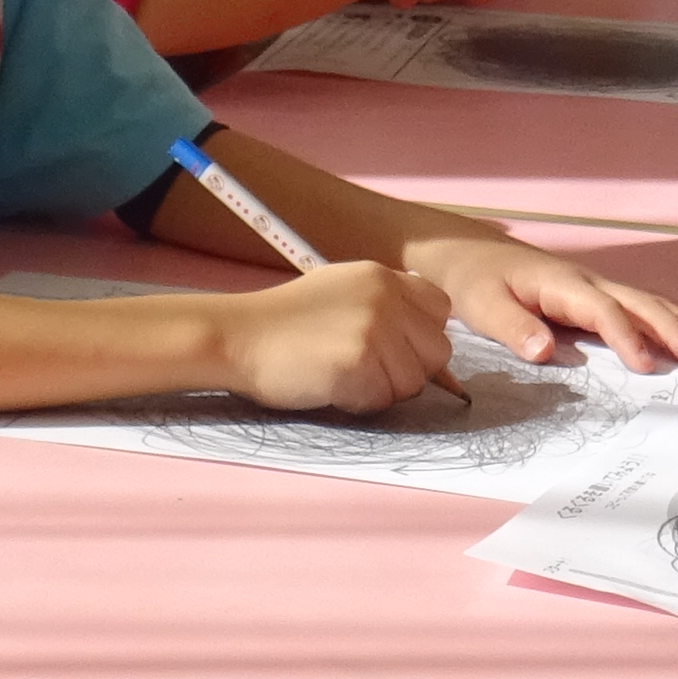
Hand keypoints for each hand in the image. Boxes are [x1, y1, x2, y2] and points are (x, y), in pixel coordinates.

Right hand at [217, 260, 459, 409]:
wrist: (236, 337)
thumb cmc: (284, 324)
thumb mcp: (342, 292)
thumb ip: (388, 309)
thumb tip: (429, 351)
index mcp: (384, 276)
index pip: (441, 311)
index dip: (419, 337)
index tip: (390, 346)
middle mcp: (386, 297)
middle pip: (436, 352)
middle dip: (407, 370)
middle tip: (364, 368)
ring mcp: (374, 329)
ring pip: (413, 383)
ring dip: (381, 390)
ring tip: (341, 375)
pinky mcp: (359, 363)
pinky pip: (382, 401)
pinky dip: (359, 403)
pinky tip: (330, 385)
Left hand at [404, 234, 677, 373]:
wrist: (464, 252)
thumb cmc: (473, 281)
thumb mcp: (482, 307)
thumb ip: (515, 329)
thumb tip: (545, 352)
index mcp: (563, 285)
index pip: (605, 312)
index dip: (629, 338)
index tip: (649, 366)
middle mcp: (589, 282)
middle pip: (643, 305)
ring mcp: (597, 286)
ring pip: (653, 302)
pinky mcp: (597, 294)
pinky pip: (644, 305)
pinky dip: (677, 317)